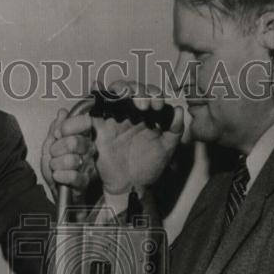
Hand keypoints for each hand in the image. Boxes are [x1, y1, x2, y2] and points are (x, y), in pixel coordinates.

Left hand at [41, 107, 97, 196]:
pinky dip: (61, 176)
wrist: (56, 189)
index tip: (58, 133)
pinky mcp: (85, 181)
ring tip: (56, 166)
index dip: (68, 126)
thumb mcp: (50, 144)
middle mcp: (88, 149)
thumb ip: (56, 128)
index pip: (85, 122)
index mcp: (82, 136)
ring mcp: (88, 165)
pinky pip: (74, 176)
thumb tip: (62, 113)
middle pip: (75, 141)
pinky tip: (57, 175)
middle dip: (57, 148)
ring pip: (72, 160)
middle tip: (54, 153)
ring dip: (57, 164)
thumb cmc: (56, 166)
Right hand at [92, 80, 183, 196]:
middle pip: (133, 89)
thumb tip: (179, 110)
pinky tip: (97, 88)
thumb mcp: (166, 149)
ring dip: (121, 89)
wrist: (129, 186)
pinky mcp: (100, 125)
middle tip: (143, 105)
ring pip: (115, 92)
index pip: (151, 95)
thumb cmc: (148, 168)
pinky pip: (95, 107)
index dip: (154, 95)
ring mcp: (115, 117)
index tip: (157, 107)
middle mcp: (132, 112)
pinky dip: (95, 94)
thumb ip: (175, 130)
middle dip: (139, 91)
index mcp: (148, 116)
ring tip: (125, 95)